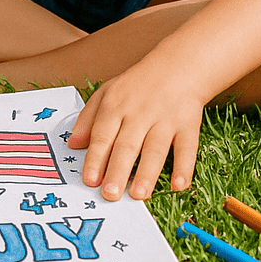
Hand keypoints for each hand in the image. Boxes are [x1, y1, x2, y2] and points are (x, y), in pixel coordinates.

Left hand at [67, 62, 203, 200]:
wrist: (176, 66)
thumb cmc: (137, 85)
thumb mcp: (106, 93)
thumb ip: (88, 118)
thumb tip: (73, 144)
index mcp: (115, 105)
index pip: (103, 135)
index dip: (95, 158)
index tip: (89, 180)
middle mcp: (139, 113)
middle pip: (126, 145)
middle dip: (117, 170)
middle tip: (109, 194)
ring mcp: (164, 120)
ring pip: (155, 149)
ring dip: (147, 173)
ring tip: (138, 195)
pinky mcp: (188, 125)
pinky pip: (186, 148)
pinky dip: (184, 167)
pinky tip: (178, 185)